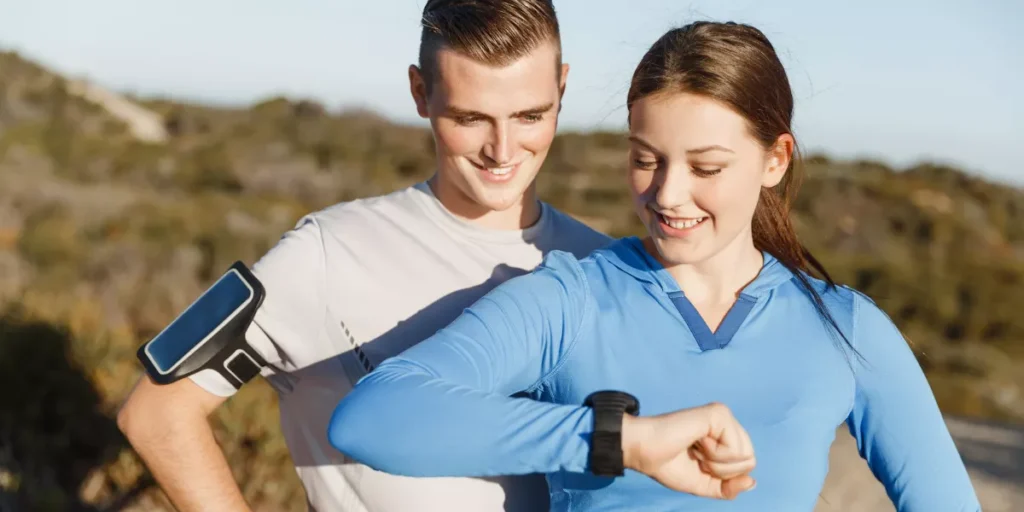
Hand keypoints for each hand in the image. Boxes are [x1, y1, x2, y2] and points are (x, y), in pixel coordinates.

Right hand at [622, 402, 755, 498]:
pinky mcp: (718, 414)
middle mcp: (726, 423)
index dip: (724, 475)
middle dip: (722, 470)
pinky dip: (715, 456)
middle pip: (750, 461)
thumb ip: (729, 488)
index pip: (747, 464)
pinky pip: (736, 450)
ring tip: (695, 449)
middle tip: (697, 456)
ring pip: (746, 456)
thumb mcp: (704, 484)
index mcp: (724, 436)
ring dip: (717, 464)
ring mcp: (723, 416)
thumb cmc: (668, 465)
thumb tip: (752, 481)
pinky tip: (696, 441)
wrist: (644, 452)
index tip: (698, 463)